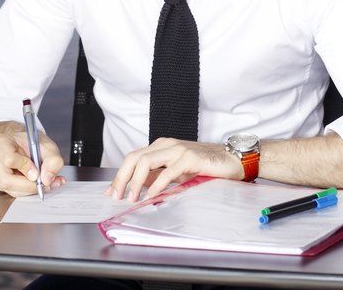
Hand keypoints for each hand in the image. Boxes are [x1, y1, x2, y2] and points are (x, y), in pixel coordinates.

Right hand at [0, 122, 64, 196]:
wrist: (20, 143)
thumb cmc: (30, 142)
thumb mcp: (46, 145)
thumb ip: (52, 160)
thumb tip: (47, 179)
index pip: (8, 160)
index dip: (25, 168)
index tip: (37, 172)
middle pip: (7, 180)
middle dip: (29, 185)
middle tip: (45, 182)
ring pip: (10, 189)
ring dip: (30, 189)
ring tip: (45, 182)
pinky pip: (12, 191)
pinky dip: (27, 190)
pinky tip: (35, 183)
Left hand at [105, 138, 242, 202]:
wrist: (231, 160)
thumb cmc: (205, 166)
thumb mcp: (176, 172)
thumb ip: (157, 176)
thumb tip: (136, 186)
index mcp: (160, 146)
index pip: (133, 158)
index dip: (119, 175)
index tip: (111, 192)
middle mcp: (166, 145)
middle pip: (134, 158)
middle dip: (121, 178)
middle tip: (115, 197)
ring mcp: (177, 149)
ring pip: (145, 162)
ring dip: (134, 182)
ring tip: (131, 198)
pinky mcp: (189, 157)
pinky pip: (166, 172)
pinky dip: (155, 185)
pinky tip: (150, 196)